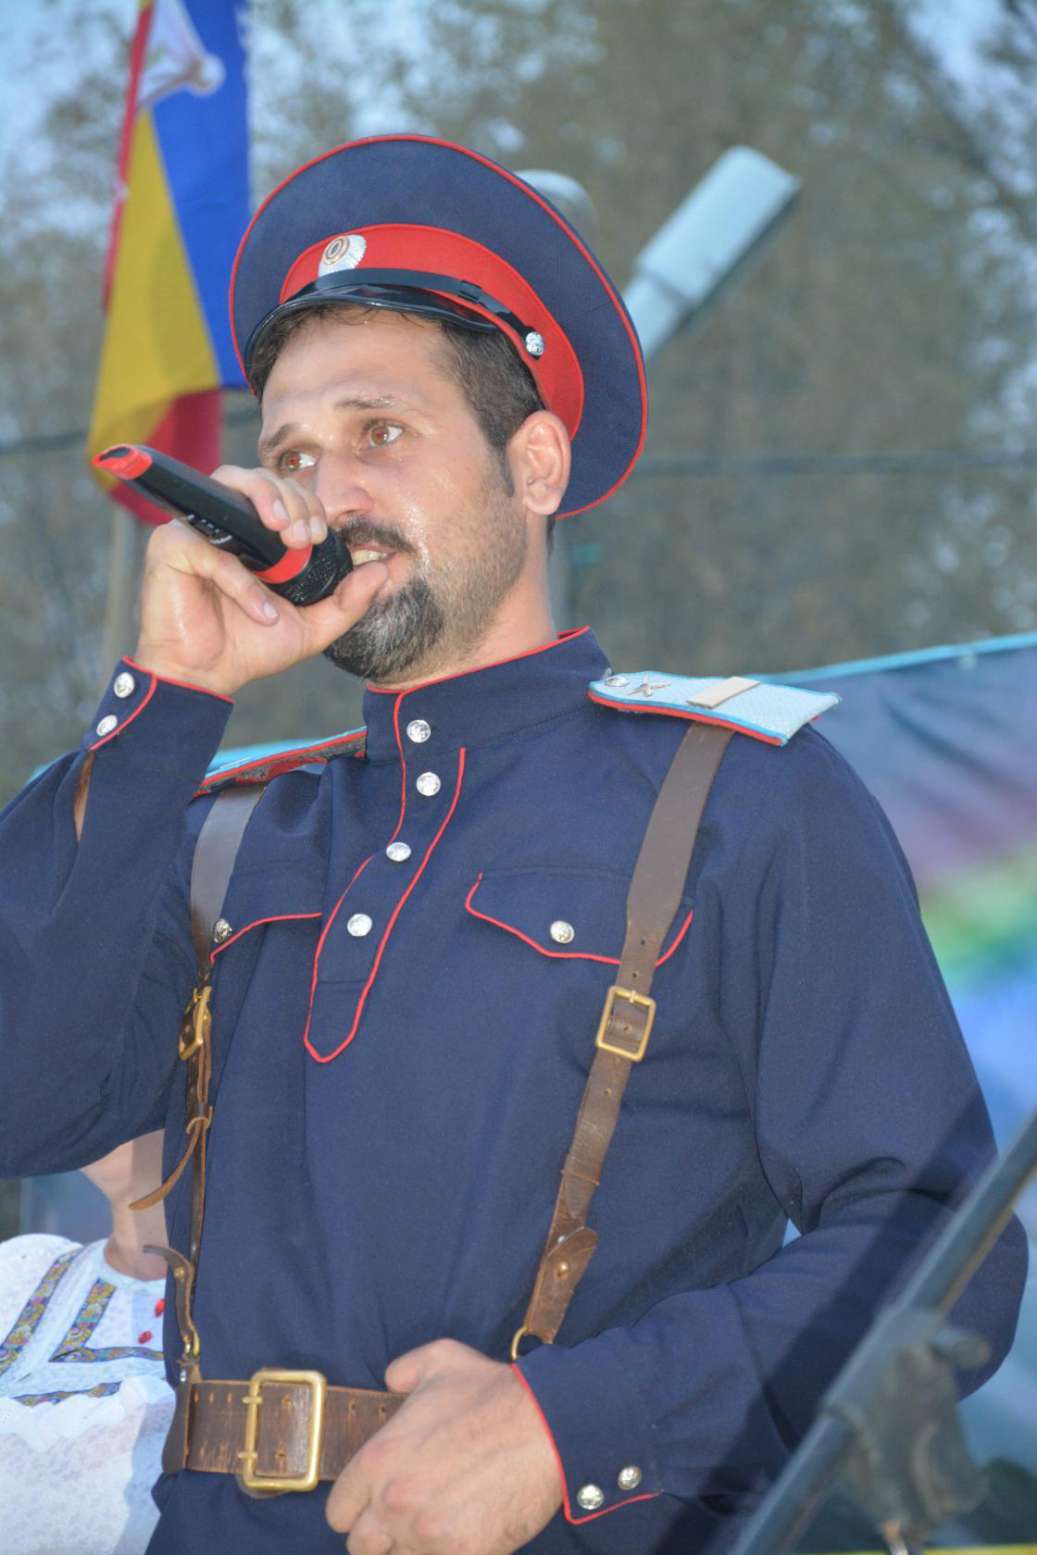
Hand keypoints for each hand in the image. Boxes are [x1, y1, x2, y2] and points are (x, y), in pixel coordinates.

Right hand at [132, 465, 387, 696]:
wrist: (205, 678)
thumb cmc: (249, 647)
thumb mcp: (312, 627)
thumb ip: (348, 600)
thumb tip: (385, 569)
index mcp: (255, 535)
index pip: (285, 495)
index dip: (307, 505)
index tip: (320, 535)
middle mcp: (224, 524)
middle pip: (258, 479)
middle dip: (292, 500)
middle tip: (306, 537)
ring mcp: (195, 531)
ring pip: (229, 484)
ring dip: (266, 499)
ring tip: (288, 536)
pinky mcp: (169, 548)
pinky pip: (208, 549)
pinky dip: (240, 581)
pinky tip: (261, 611)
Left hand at [326, 1339, 562, 1554]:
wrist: (545, 1425)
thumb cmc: (492, 1393)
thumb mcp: (440, 1360)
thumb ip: (403, 1370)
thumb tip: (390, 1381)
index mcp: (378, 1460)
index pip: (338, 1511)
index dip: (356, 1506)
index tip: (375, 1502)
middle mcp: (393, 1502)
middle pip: (361, 1546)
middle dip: (379, 1533)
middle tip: (406, 1516)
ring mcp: (426, 1535)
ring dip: (411, 1547)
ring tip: (435, 1524)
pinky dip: (447, 1552)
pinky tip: (461, 1532)